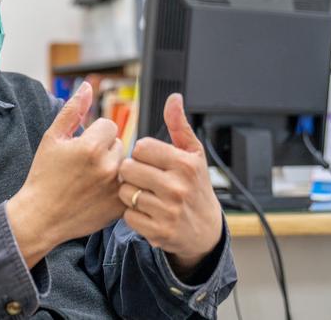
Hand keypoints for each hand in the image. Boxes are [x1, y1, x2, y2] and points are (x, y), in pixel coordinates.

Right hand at [7, 82, 124, 267]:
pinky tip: (98, 192)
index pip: (109, 125)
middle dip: (104, 149)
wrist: (40, 216)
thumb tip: (87, 86)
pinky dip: (116, 186)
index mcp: (90, 147)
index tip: (80, 147)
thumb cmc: (43, 175)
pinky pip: (127, 184)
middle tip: (83, 165)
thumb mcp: (52, 138)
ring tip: (91, 179)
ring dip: (112, 167)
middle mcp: (107, 166)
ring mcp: (115, 188)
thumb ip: (72, 110)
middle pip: (118, 143)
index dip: (93, 134)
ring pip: (124, 164)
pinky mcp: (119, 206)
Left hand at [118, 93, 221, 276]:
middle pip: (128, 168)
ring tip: (145, 194)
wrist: (206, 230)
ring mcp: (168, 211)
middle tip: (144, 178)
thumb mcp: (193, 154)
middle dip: (132, 172)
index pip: (141, 147)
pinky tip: (146, 212)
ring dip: (130, 193)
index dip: (141, 153)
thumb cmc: (196, 186)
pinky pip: (127, 215)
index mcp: (185, 164)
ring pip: (124, 192)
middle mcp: (177, 187)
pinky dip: (133, 214)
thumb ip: (179, 125)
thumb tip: (174, 98)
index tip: (151, 161)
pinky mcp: (159, 232)